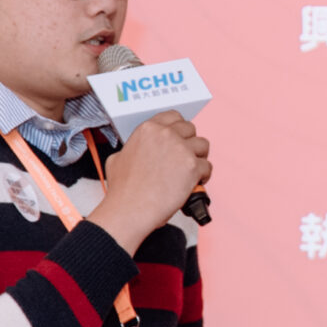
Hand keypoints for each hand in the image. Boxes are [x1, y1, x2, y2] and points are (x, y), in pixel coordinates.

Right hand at [95, 111, 208, 251]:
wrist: (130, 209)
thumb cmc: (123, 190)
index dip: (179, 128)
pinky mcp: (192, 166)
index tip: (180, 138)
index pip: (173, 116)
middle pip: (190, 128)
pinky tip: (194, 183)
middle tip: (185, 157)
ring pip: (203, 145)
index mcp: (148, 129)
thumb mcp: (118, 159)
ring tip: (191, 171)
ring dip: (199, 157)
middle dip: (190, 142)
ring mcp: (180, 149)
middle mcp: (165, 134)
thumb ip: (132, 148)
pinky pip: (208, 166)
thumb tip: (137, 151)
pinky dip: (203, 176)